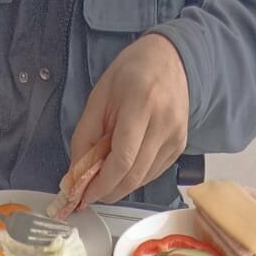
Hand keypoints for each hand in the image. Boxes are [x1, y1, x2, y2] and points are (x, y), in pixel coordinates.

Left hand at [71, 34, 189, 205]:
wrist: (169, 59)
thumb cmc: (131, 73)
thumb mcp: (98, 98)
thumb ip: (84, 138)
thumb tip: (75, 175)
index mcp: (141, 105)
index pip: (122, 160)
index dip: (102, 185)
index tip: (84, 195)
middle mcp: (164, 123)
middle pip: (133, 176)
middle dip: (108, 191)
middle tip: (89, 194)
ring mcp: (176, 137)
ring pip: (143, 179)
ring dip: (119, 186)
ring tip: (103, 178)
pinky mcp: (180, 147)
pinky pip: (152, 174)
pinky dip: (133, 178)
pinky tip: (123, 167)